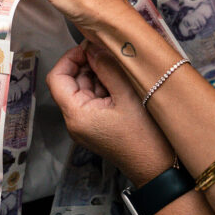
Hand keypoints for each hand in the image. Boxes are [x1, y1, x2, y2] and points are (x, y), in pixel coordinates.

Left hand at [47, 42, 174, 185]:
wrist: (158, 168)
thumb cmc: (145, 137)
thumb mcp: (127, 95)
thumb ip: (108, 68)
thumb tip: (94, 47)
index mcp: (76, 114)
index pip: (57, 78)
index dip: (70, 58)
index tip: (88, 46)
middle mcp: (75, 121)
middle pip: (70, 83)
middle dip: (86, 64)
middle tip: (108, 52)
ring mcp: (86, 125)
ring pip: (83, 89)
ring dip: (98, 74)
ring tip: (119, 66)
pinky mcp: (97, 126)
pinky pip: (94, 99)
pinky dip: (104, 86)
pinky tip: (121, 80)